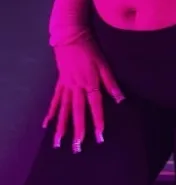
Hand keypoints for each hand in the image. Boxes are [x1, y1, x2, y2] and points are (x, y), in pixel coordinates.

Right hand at [43, 38, 124, 153]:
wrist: (69, 37)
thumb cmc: (90, 49)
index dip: (97, 120)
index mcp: (89, 82)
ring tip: (58, 142)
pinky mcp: (59, 83)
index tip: (99, 135)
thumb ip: (110, 82)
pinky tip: (46, 124)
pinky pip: (55, 100)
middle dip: (77, 130)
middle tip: (77, 147)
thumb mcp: (103, 63)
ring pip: (63, 109)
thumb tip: (120, 99)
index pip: (94, 105)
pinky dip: (51, 113)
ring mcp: (66, 86)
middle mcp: (76, 87)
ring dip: (61, 127)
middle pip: (77, 112)